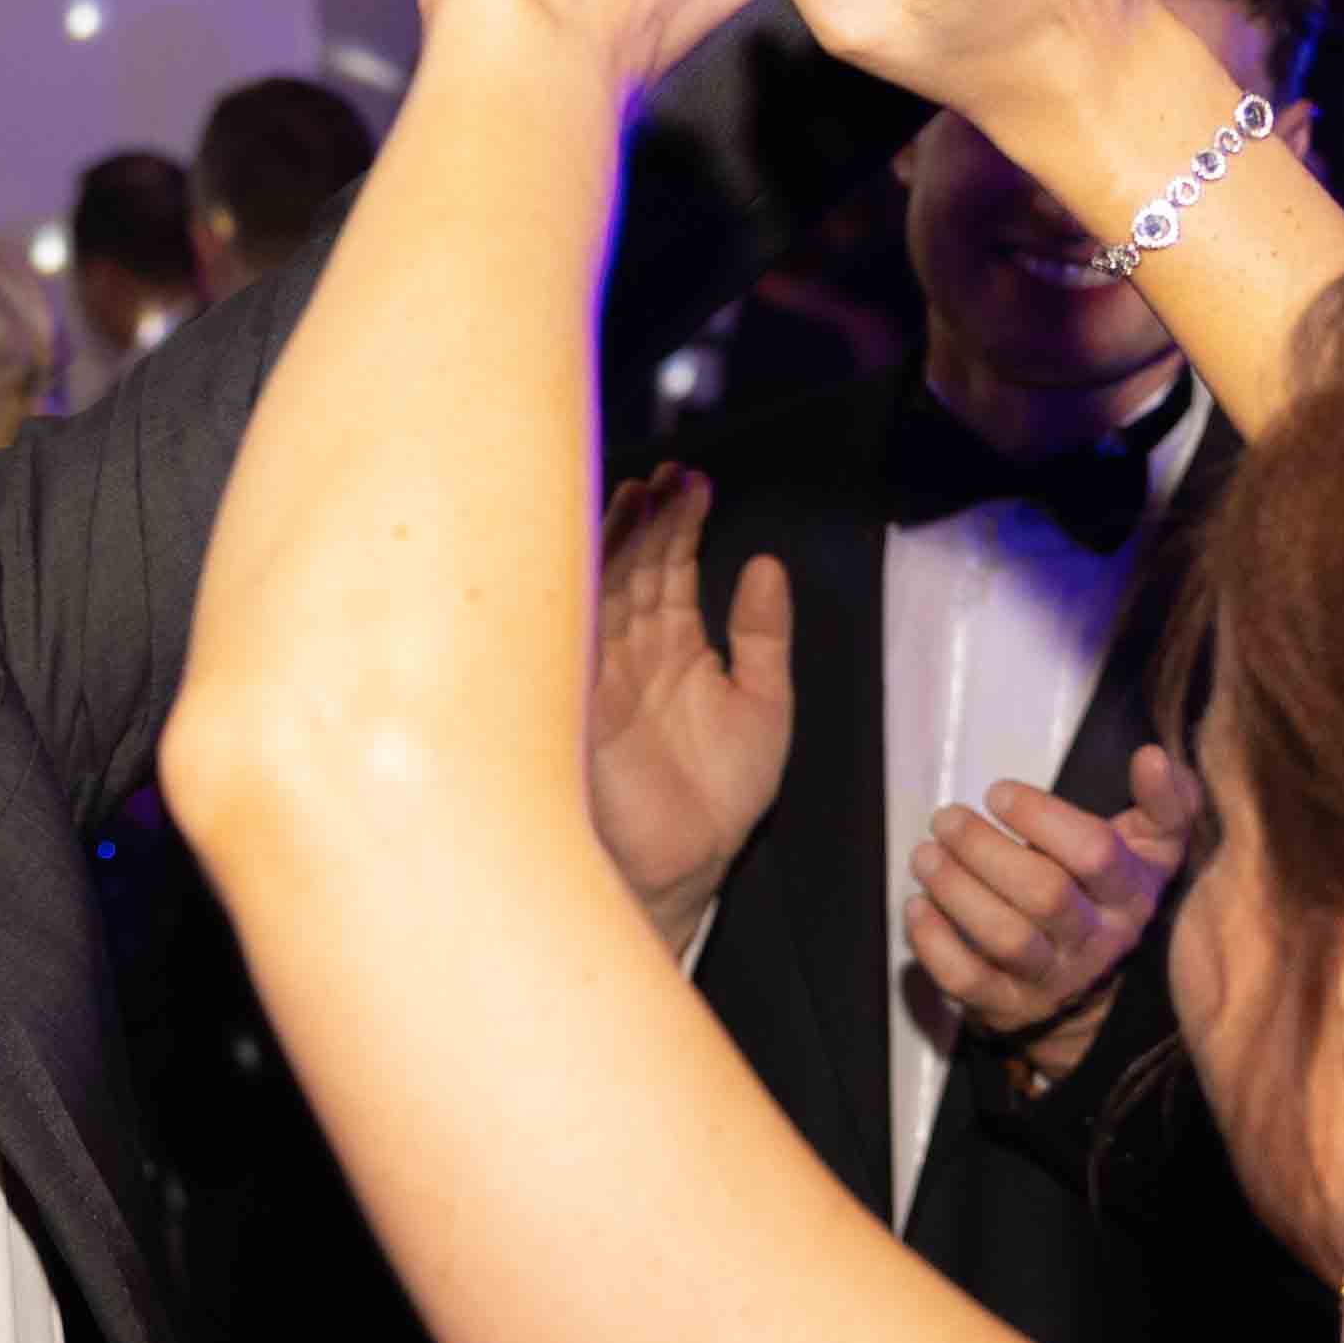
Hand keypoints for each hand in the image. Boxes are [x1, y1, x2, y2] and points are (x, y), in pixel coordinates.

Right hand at [587, 469, 790, 948]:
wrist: (688, 865)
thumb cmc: (719, 797)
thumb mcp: (765, 702)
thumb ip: (765, 636)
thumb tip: (767, 566)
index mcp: (674, 646)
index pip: (672, 566)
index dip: (682, 521)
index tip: (694, 481)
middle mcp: (632, 650)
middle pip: (633, 566)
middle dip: (647, 518)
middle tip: (663, 477)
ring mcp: (601, 672)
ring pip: (602, 591)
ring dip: (616, 543)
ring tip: (636, 497)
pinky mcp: (579, 701)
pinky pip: (576, 639)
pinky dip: (583, 596)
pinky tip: (592, 557)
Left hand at [908, 749, 1201, 1083]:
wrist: (1097, 982)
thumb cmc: (1111, 890)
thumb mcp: (1152, 847)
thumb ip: (1165, 800)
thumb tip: (1153, 757)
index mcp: (1131, 894)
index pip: (1095, 854)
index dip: (1041, 816)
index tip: (997, 792)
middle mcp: (1098, 941)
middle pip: (1044, 895)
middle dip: (985, 849)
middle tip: (946, 819)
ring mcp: (1053, 979)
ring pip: (1005, 938)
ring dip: (955, 890)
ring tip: (925, 855)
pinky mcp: (1009, 1006)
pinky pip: (967, 980)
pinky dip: (933, 943)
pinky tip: (916, 905)